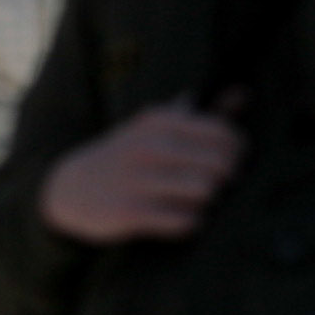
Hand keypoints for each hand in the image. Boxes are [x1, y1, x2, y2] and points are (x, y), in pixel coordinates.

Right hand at [39, 101, 244, 244]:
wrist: (71, 188)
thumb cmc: (127, 156)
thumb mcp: (154, 128)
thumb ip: (199, 115)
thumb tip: (244, 92)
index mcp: (160, 122)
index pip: (223, 133)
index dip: (238, 151)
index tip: (234, 161)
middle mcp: (149, 147)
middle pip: (219, 164)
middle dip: (228, 178)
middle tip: (221, 185)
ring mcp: (138, 181)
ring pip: (205, 192)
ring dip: (211, 200)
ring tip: (203, 201)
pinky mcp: (130, 213)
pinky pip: (183, 221)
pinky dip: (193, 222)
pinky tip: (186, 218)